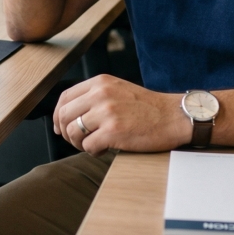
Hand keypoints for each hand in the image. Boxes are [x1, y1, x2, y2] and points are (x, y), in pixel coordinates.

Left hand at [52, 75, 190, 155]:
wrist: (174, 117)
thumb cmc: (148, 108)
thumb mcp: (118, 90)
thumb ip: (95, 96)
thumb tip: (68, 114)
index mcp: (100, 82)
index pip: (65, 97)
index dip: (59, 115)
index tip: (61, 127)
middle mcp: (101, 94)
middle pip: (65, 115)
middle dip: (67, 132)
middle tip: (78, 141)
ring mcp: (106, 112)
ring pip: (73, 132)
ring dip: (80, 144)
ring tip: (94, 145)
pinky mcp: (113, 131)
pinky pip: (88, 146)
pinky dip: (93, 152)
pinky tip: (105, 150)